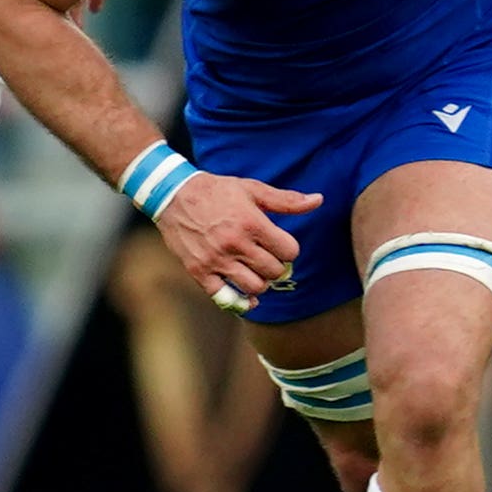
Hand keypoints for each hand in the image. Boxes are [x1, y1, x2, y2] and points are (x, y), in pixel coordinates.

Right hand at [157, 171, 318, 309]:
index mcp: (252, 223)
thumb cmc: (217, 191)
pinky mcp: (199, 271)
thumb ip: (286, 200)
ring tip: (256, 271)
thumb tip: (318, 200)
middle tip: (270, 258)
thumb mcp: (253, 189)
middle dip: (277, 266)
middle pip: (274, 271)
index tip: (281, 245)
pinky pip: (225, 297)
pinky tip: (246, 295)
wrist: (173, 195)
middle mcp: (235, 244)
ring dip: (261, 282)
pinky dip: (239, 301)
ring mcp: (216, 260)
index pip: (289, 251)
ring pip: (254, 287)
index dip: (289, 249)